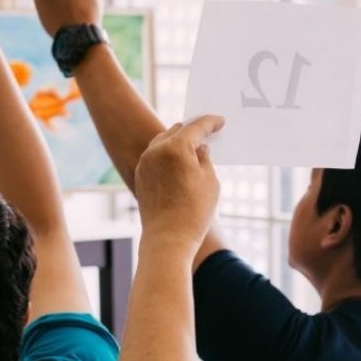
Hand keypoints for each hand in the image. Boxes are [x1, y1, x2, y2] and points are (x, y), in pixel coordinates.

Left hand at [134, 115, 224, 247]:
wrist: (168, 239)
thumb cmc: (194, 212)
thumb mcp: (210, 182)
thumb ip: (205, 159)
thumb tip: (200, 148)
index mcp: (176, 148)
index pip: (196, 127)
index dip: (210, 122)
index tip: (219, 121)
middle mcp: (156, 150)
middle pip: (177, 130)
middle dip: (193, 130)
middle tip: (207, 132)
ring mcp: (145, 163)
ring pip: (163, 141)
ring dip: (178, 140)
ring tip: (193, 145)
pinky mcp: (141, 176)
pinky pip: (155, 156)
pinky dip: (168, 153)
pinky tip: (179, 160)